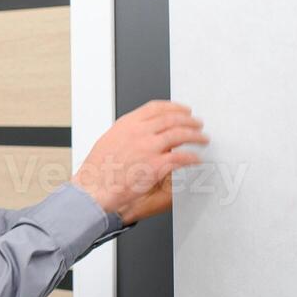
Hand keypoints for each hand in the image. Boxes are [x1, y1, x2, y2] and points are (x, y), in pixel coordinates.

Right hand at [71, 100, 208, 224]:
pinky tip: (196, 159)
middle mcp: (139, 133)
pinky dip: (192, 158)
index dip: (174, 107)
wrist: (94, 189)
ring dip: (196, 136)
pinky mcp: (156, 166)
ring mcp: (149, 148)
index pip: (156, 108)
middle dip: (190, 121)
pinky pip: (181, 158)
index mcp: (127, 124)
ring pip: (181, 135)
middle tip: (198, 124)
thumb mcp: (108, 141)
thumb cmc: (97, 171)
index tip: (183, 110)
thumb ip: (127, 133)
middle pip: (172, 119)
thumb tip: (141, 132)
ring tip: (203, 139)